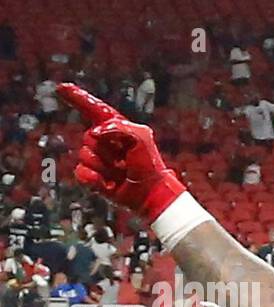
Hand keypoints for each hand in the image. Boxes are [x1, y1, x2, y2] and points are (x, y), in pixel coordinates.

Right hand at [57, 83, 186, 220]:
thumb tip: (95, 132)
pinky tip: (108, 183)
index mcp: (116, 129)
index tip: (62, 87)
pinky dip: (93, 179)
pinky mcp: (93, 177)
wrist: (151, 192)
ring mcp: (98, 160)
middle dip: (105, 149)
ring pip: (84, 156)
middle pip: (87, 137)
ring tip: (120, 172)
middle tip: (124, 159)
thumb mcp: (141, 137)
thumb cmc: (150, 165)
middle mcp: (104, 142)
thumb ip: (118, 127)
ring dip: (103, 166)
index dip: (78, 98)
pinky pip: (81, 173)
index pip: (94, 109)